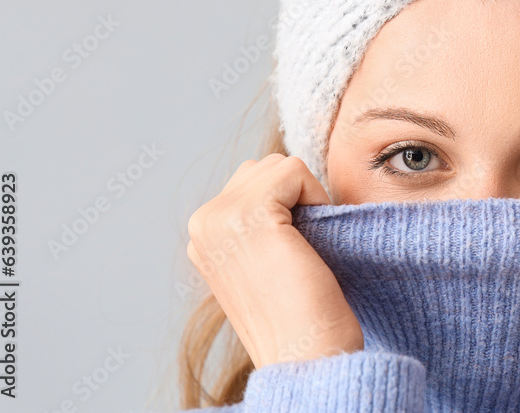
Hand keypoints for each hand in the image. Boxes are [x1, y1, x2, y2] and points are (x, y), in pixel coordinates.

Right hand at [186, 153, 362, 367]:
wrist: (305, 354)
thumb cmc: (302, 313)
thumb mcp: (267, 258)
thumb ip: (262, 221)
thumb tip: (287, 177)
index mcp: (204, 235)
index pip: (253, 182)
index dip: (289, 206)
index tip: (292, 254)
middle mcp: (202, 222)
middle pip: (264, 168)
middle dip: (295, 196)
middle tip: (302, 249)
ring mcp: (219, 217)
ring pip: (279, 165)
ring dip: (306, 196)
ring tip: (304, 246)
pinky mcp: (247, 214)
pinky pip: (294, 169)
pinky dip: (316, 196)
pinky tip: (311, 241)